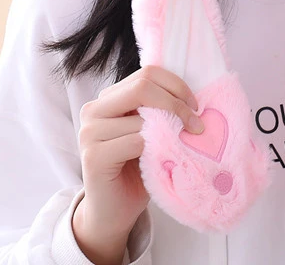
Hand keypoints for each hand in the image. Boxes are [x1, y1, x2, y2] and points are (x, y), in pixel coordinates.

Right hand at [76, 65, 204, 239]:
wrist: (114, 211)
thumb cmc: (136, 169)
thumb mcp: (149, 131)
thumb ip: (158, 109)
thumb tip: (192, 97)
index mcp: (109, 98)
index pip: (147, 73)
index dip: (176, 85)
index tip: (195, 106)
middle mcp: (94, 109)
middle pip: (142, 86)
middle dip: (175, 102)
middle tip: (195, 123)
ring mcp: (89, 132)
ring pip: (141, 116)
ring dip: (166, 131)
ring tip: (175, 146)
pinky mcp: (93, 156)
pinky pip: (134, 141)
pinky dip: (153, 149)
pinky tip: (155, 162)